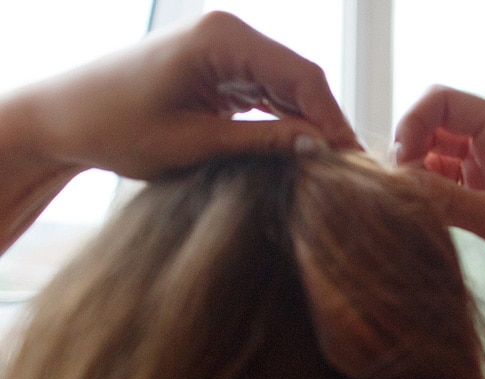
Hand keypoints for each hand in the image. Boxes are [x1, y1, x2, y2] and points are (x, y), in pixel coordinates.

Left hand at [18, 11, 359, 180]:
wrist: (63, 118)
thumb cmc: (115, 127)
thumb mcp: (195, 143)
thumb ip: (263, 142)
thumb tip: (321, 149)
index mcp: (221, 38)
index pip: (303, 76)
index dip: (334, 121)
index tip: (354, 163)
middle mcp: (228, 33)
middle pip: (302, 79)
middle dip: (327, 123)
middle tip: (352, 172)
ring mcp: (225, 48)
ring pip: (290, 87)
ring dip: (310, 124)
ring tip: (333, 168)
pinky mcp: (220, 67)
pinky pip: (269, 92)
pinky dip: (288, 121)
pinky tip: (303, 152)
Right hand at [393, 86, 484, 322]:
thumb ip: (449, 201)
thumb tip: (396, 187)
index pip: (441, 102)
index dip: (412, 125)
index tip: (402, 166)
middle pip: (433, 131)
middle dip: (409, 154)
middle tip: (400, 194)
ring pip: (437, 164)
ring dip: (418, 182)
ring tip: (410, 212)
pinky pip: (449, 195)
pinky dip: (432, 204)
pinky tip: (424, 224)